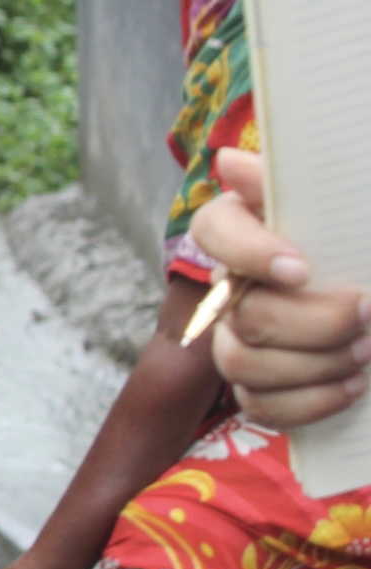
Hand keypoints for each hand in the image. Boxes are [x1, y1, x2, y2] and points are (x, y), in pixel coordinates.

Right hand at [194, 147, 370, 427]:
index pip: (213, 229)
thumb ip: (310, 185)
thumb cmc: (367, 248)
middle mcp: (232, 283)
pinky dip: (312, 401)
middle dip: (313, 323)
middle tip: (369, 314)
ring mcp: (238, 338)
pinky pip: (260, 405)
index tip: (301, 269)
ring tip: (368, 352)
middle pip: (242, 313)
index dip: (248, 254)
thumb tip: (230, 162)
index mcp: (250, 228)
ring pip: (242, 362)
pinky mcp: (257, 386)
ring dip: (316, 363)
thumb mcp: (353, 210)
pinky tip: (354, 384)